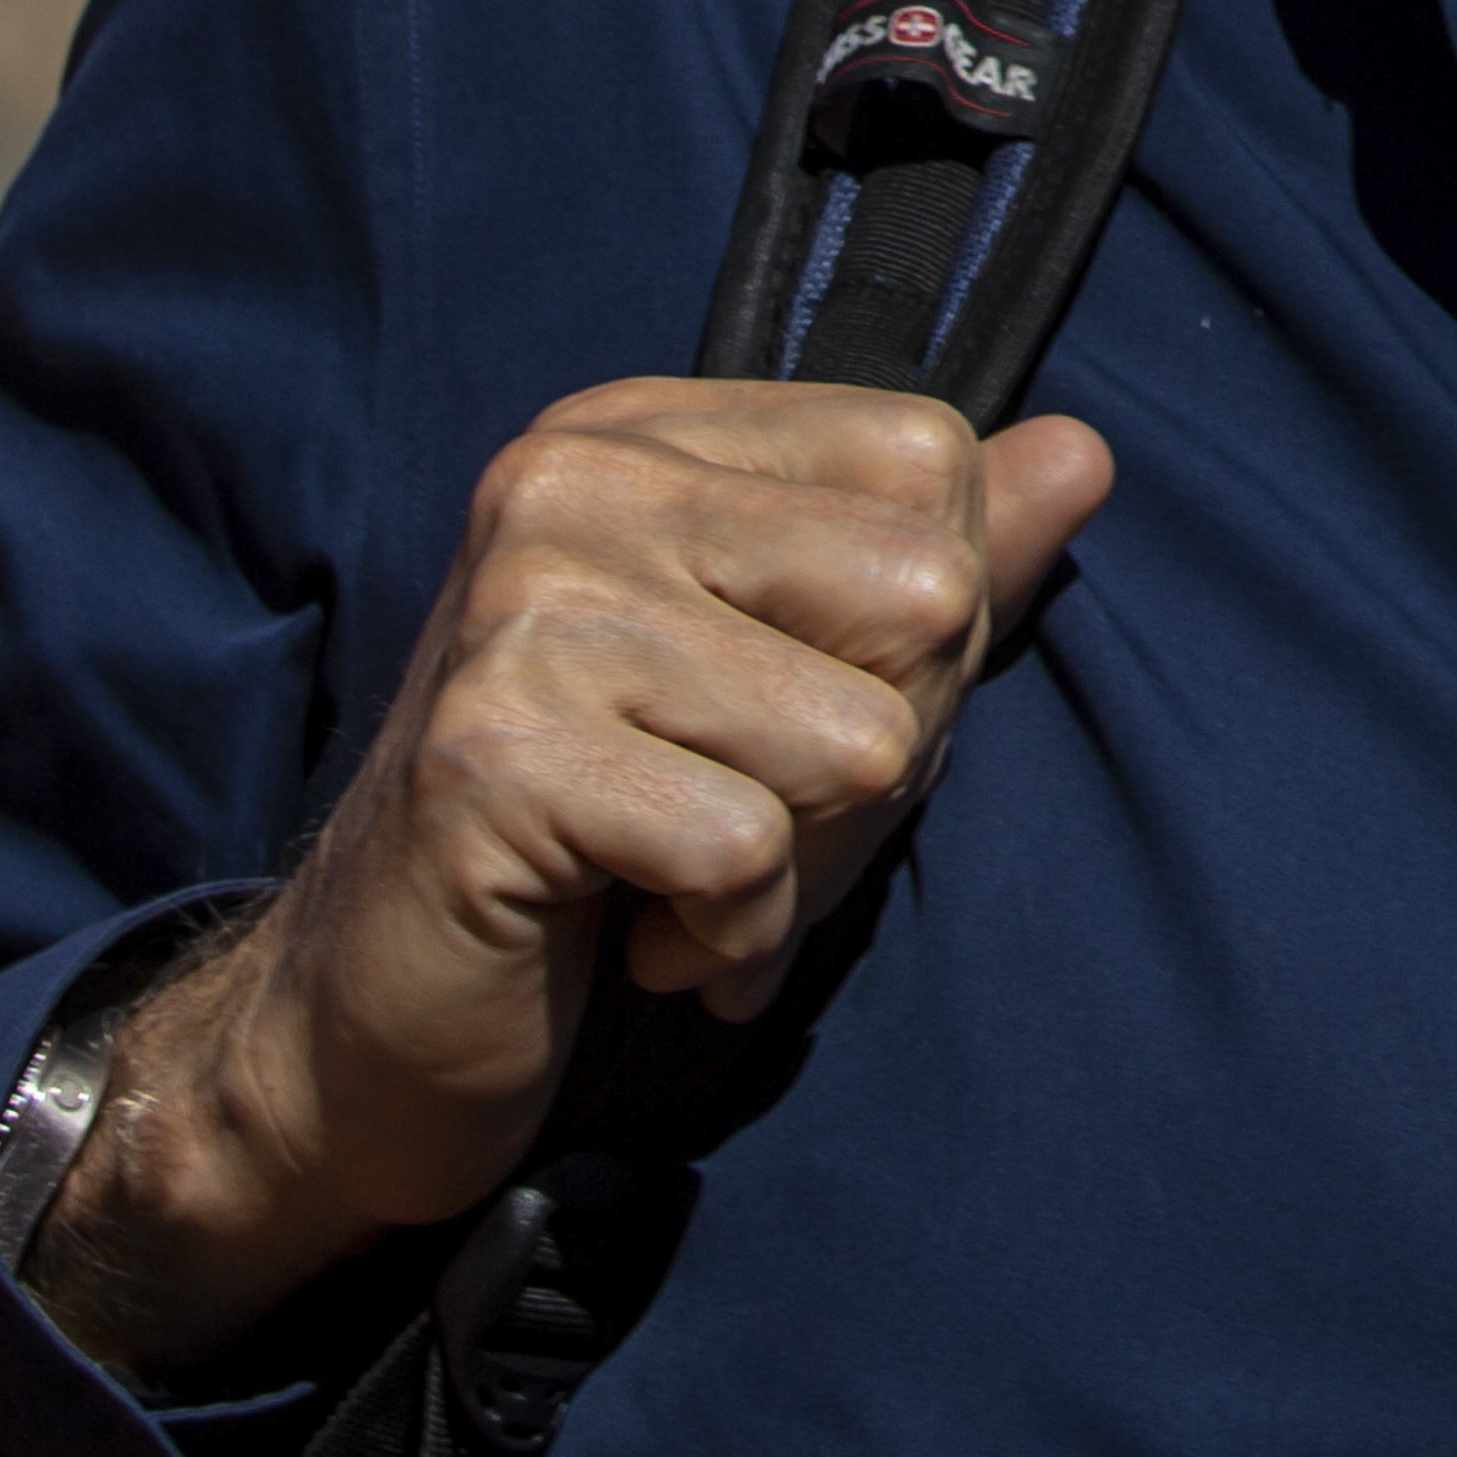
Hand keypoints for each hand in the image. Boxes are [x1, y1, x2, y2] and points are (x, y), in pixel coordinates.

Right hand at [20, 379, 1113, 1375]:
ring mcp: (525, 607)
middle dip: (884, 757)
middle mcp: (573, 480)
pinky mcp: (497, 753)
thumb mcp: (791, 680)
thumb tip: (1084, 454)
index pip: (930, 463)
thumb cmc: (612, 843)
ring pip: (855, 739)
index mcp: (645, 433)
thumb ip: (936, 563)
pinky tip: (643, 940)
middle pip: (921, 598)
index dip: (929, 631)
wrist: (371, 1024)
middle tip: (758, 824)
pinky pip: (748, 849)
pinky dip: (733, 937)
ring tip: (693, 886)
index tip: (813, 717)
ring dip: (807, 866)